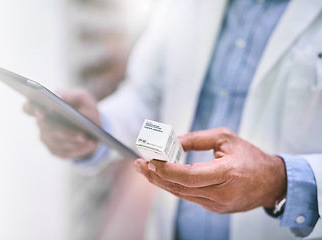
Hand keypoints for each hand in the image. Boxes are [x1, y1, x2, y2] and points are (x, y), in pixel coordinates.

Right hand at [23, 88, 99, 158]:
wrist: (91, 122)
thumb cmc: (83, 106)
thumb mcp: (81, 97)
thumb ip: (70, 95)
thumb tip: (58, 98)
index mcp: (43, 106)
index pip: (28, 108)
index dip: (30, 109)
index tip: (42, 111)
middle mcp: (41, 123)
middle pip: (48, 129)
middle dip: (66, 133)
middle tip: (82, 136)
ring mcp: (46, 138)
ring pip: (57, 143)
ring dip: (75, 143)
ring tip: (90, 141)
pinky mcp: (55, 150)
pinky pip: (65, 153)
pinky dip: (79, 150)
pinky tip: (90, 145)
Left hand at [133, 128, 286, 212]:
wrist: (271, 183)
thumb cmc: (250, 157)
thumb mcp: (225, 139)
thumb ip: (197, 139)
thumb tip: (172, 143)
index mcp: (229, 173)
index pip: (190, 176)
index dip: (167, 170)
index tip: (150, 160)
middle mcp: (222, 193)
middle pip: (180, 187)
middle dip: (155, 176)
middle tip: (138, 164)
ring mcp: (218, 204)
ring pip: (181, 194)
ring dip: (160, 182)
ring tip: (144, 169)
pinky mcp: (215, 209)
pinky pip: (189, 197)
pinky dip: (173, 186)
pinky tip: (162, 177)